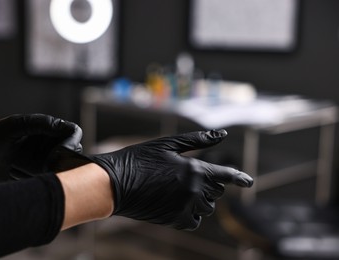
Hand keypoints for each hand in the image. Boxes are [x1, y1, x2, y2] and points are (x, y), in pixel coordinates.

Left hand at [0, 114, 82, 184]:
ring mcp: (43, 161)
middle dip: (62, 158)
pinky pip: (48, 179)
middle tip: (46, 163)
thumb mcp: (15, 125)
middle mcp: (48, 144)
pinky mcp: (36, 176)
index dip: (71, 141)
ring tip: (22, 166)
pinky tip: (19, 174)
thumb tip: (67, 127)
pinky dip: (39, 178)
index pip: (72, 132)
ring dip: (49, 169)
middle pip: (71, 151)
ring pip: (61, 167)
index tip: (60, 150)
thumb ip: (41, 123)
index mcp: (45, 129)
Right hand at [89, 130, 252, 229]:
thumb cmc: (139, 159)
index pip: (226, 175)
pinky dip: (191, 214)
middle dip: (209, 184)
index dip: (239, 177)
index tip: (249, 181)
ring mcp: (185, 207)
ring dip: (200, 199)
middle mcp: (194, 190)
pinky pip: (194, 221)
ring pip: (206, 207)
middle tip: (189, 176)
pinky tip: (177, 204)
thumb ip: (197, 140)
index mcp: (194, 169)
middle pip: (216, 191)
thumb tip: (221, 134)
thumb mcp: (167, 144)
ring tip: (180, 189)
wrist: (114, 184)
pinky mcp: (174, 220)